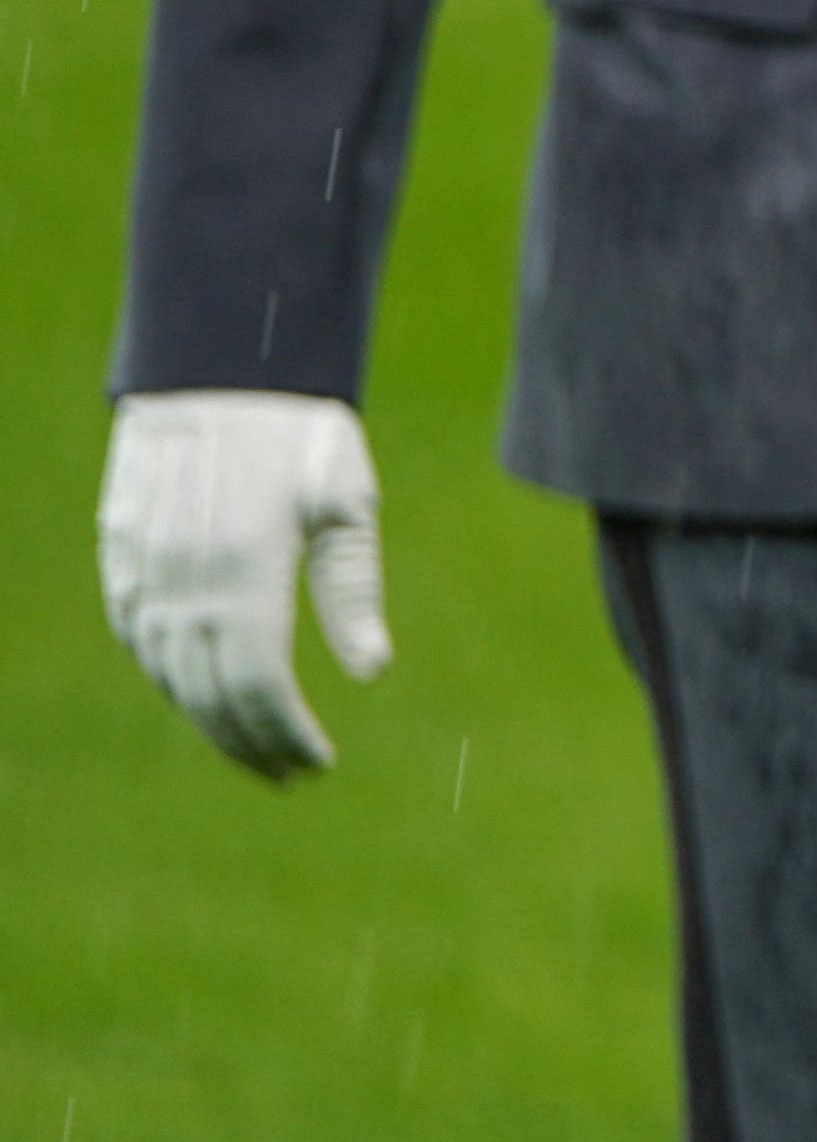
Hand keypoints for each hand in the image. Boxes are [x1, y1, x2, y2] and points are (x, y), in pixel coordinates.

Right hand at [97, 391, 391, 778]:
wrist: (219, 367)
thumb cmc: (300, 431)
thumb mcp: (346, 502)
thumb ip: (353, 590)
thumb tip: (372, 670)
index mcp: (245, 572)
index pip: (259, 684)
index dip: (285, 733)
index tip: (317, 763)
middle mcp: (183, 582)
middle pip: (210, 692)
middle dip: (250, 741)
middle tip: (288, 774)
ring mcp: (141, 571)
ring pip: (168, 673)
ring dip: (208, 719)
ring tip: (251, 747)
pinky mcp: (119, 556)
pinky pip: (138, 638)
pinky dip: (169, 676)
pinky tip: (198, 694)